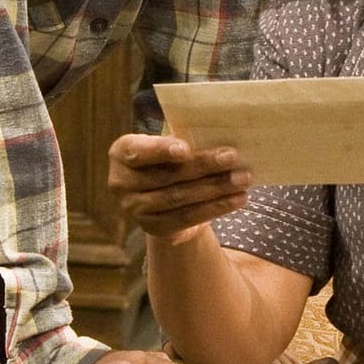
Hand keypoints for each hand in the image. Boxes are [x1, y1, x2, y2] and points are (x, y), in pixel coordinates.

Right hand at [108, 132, 248, 243]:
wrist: (163, 197)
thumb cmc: (169, 159)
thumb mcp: (169, 144)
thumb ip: (182, 140)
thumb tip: (218, 136)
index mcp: (121, 152)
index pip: (139, 152)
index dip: (161, 150)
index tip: (185, 149)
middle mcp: (121, 182)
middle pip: (167, 176)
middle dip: (203, 166)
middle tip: (232, 157)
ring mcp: (134, 209)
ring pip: (179, 198)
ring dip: (215, 188)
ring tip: (242, 179)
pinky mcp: (153, 228)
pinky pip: (187, 218)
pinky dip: (215, 208)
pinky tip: (237, 199)